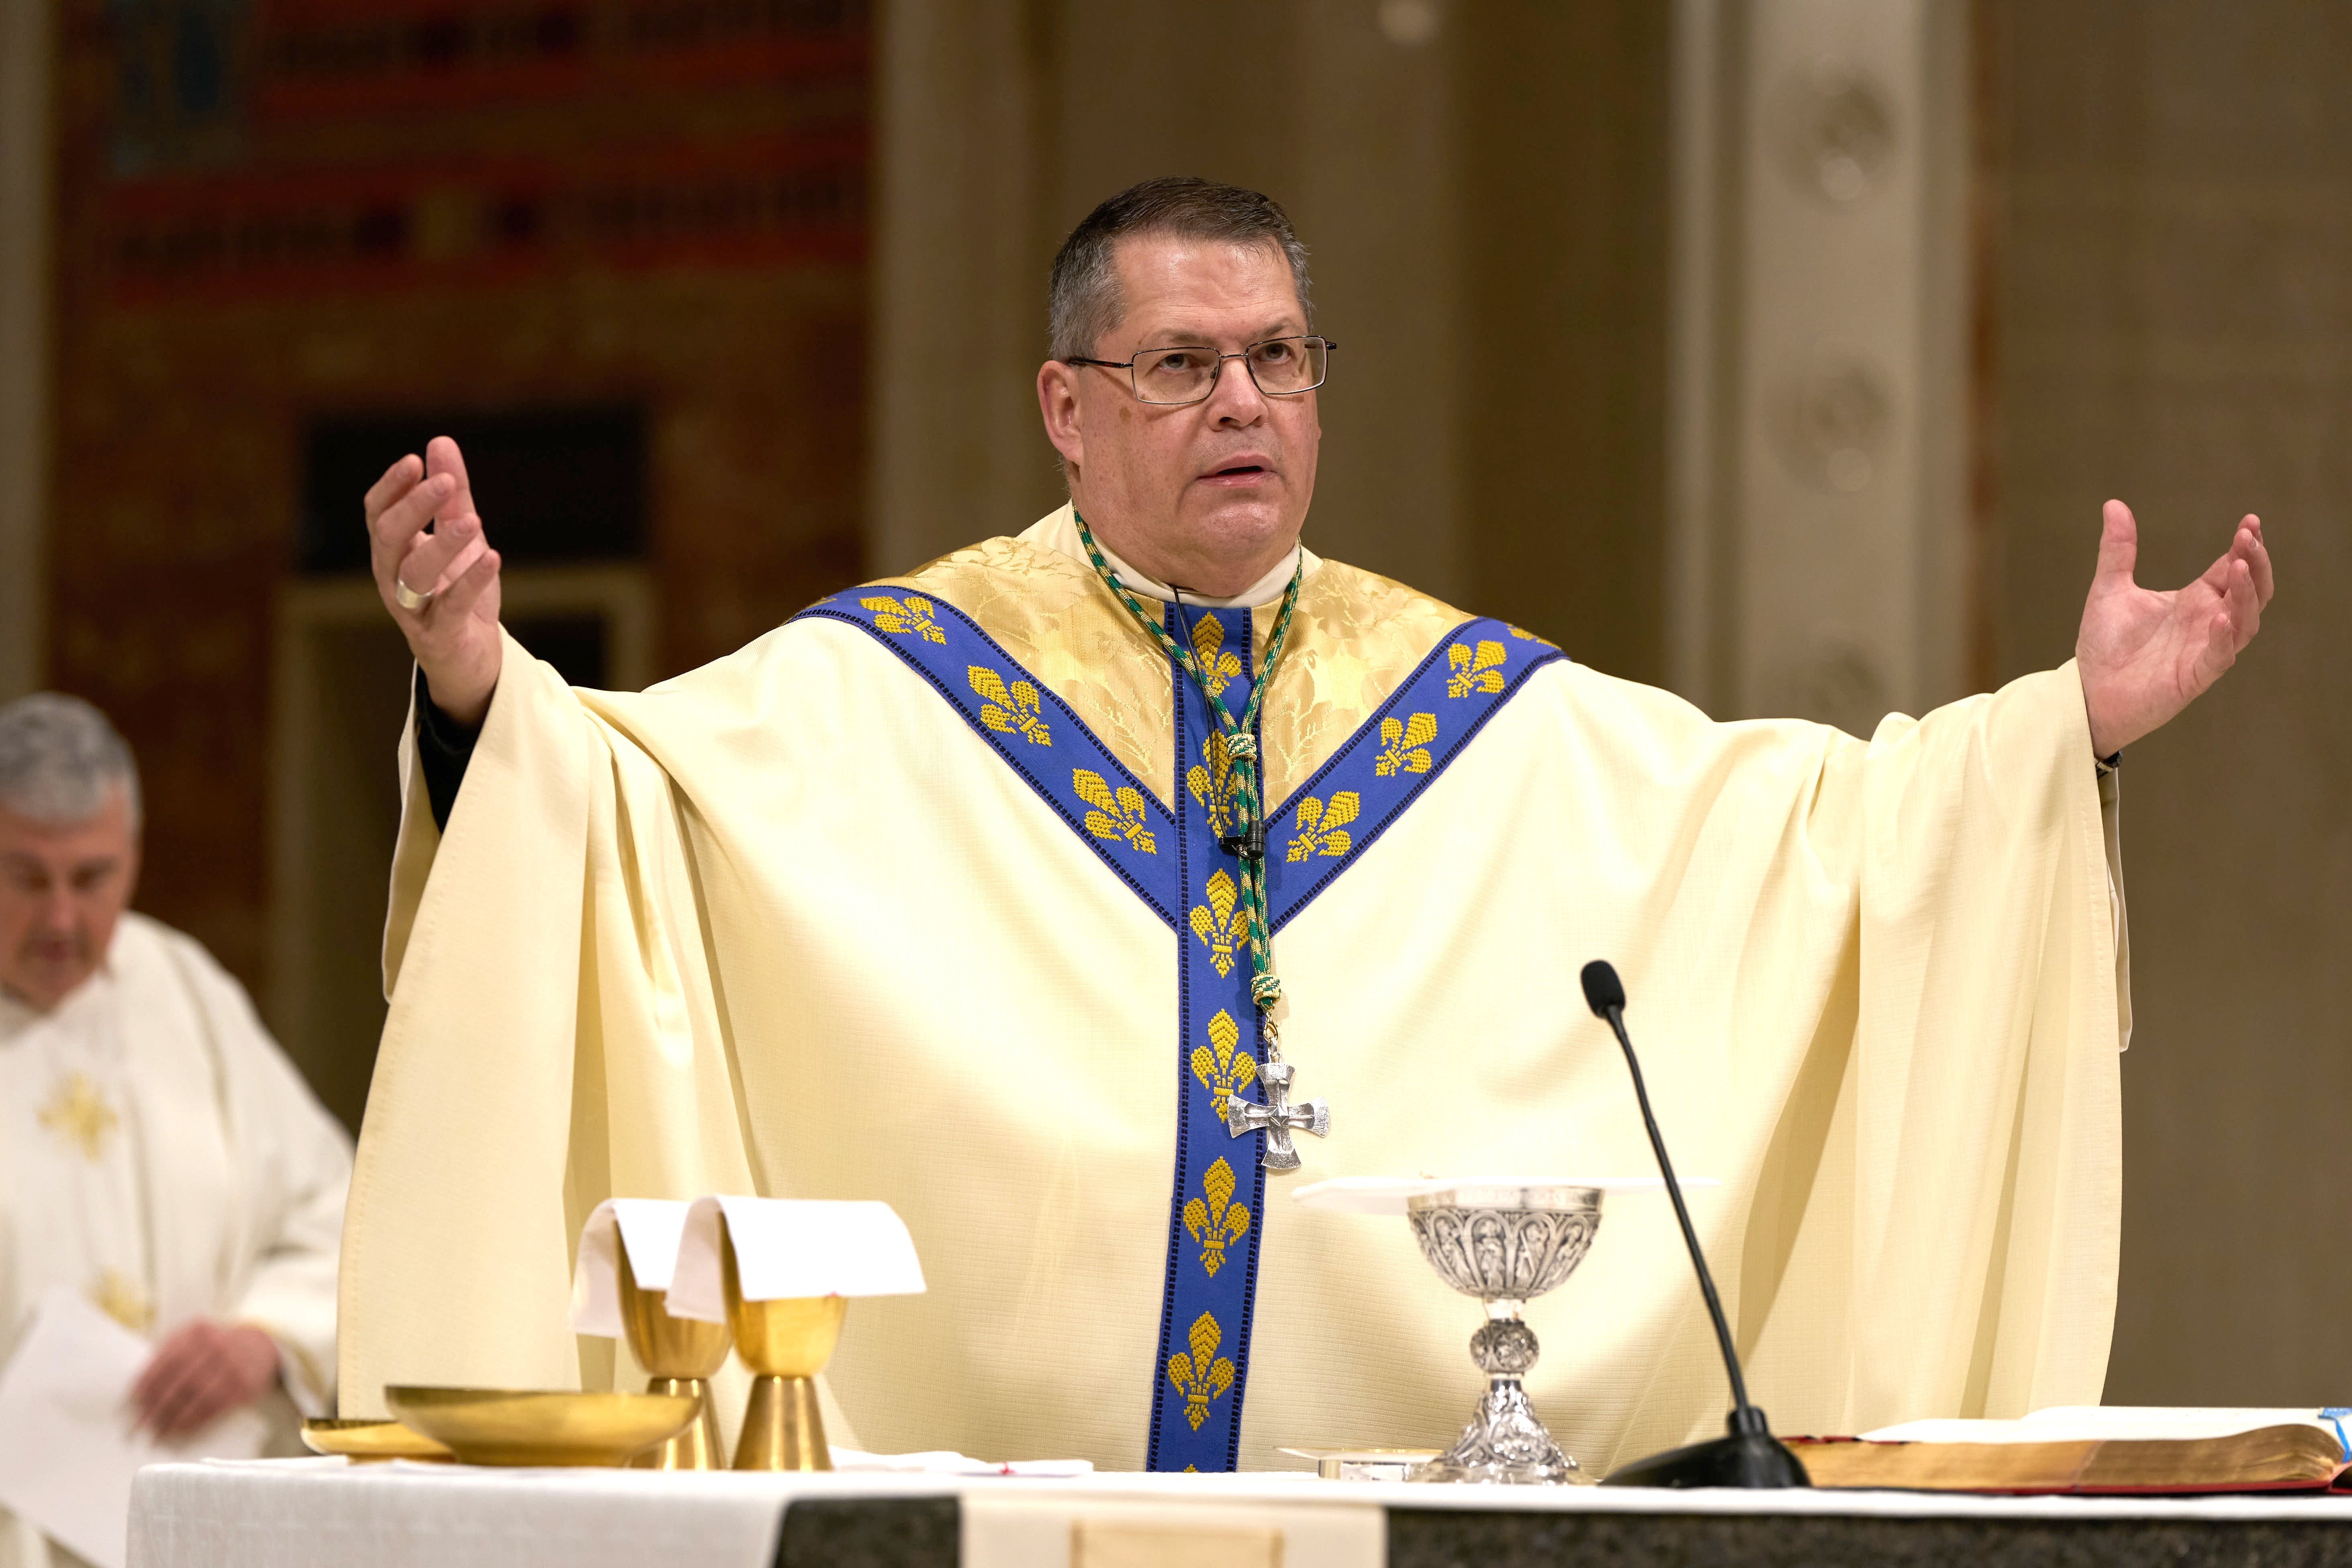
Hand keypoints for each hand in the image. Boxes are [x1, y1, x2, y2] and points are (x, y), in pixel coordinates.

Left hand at [131, 1320, 280, 1439]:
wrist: (260, 1345)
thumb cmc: (215, 1345)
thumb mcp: (192, 1337)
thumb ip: (167, 1354)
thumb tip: (137, 1391)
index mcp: (198, 1330)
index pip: (166, 1360)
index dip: (146, 1383)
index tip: (131, 1402)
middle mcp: (217, 1345)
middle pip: (180, 1381)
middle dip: (156, 1406)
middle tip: (138, 1425)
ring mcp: (233, 1367)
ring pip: (197, 1397)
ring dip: (173, 1418)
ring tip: (156, 1432)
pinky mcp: (245, 1387)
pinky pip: (215, 1408)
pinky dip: (194, 1421)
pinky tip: (179, 1429)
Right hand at [366, 435, 503, 727]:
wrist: (471, 656)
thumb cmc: (457, 591)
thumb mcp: (458, 536)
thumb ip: (451, 495)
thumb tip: (439, 442)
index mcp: (393, 551)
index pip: (378, 513)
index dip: (392, 488)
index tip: (415, 461)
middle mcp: (393, 579)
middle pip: (388, 538)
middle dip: (414, 507)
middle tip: (444, 482)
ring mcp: (413, 610)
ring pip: (414, 574)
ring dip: (442, 544)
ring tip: (473, 520)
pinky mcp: (440, 636)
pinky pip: (450, 608)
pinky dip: (471, 582)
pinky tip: (493, 558)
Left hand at [2075, 500, 2271, 755]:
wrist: (2087, 692)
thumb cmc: (2104, 645)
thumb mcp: (2110, 589)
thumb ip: (2118, 550)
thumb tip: (2113, 504)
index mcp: (2195, 600)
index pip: (2231, 568)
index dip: (2245, 546)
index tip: (2249, 522)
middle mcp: (2207, 621)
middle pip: (2252, 590)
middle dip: (2255, 563)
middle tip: (2250, 537)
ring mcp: (2205, 649)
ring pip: (2246, 621)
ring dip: (2246, 594)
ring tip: (2239, 567)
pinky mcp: (2195, 677)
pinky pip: (2220, 656)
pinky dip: (2224, 636)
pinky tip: (2222, 616)